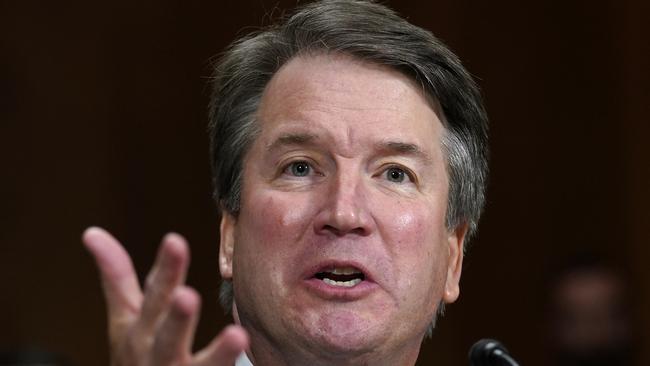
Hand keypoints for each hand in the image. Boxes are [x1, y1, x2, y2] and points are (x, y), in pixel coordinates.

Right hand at [83, 227, 248, 365]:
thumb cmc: (136, 355)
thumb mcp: (123, 318)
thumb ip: (115, 276)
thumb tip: (91, 231)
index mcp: (138, 327)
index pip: (153, 292)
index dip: (165, 269)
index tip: (175, 240)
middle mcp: (152, 350)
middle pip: (167, 330)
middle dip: (177, 314)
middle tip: (188, 296)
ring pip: (194, 363)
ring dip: (215, 352)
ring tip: (237, 336)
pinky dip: (225, 361)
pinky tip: (245, 343)